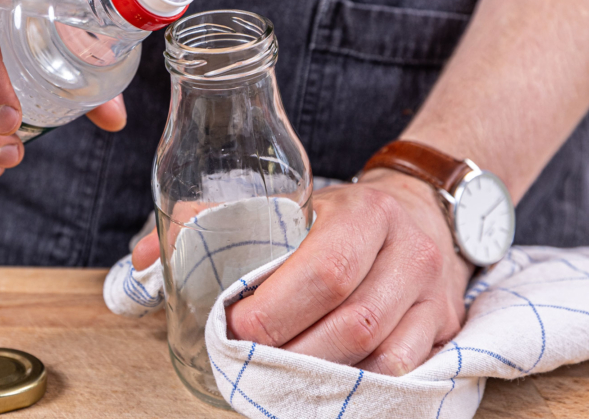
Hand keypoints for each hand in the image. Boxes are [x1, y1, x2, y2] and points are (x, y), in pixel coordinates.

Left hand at [133, 169, 472, 375]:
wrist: (422, 212)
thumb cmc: (343, 213)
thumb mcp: (291, 202)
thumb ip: (218, 223)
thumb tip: (146, 256)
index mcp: (364, 213)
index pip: (323, 272)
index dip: (274, 311)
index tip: (233, 327)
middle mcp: (408, 253)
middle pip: (352, 323)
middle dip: (289, 352)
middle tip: (245, 359)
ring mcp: (431, 295)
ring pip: (380, 357)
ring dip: (319, 377)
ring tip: (274, 377)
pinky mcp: (441, 326)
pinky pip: (402, 373)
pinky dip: (356, 386)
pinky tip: (320, 383)